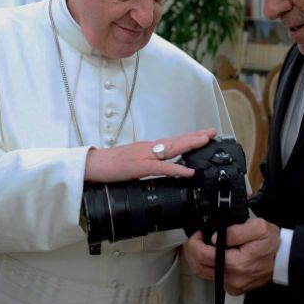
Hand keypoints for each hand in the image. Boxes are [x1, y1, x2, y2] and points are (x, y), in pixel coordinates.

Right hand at [84, 127, 216, 181]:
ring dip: (190, 144)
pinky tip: (188, 171)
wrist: (90, 165)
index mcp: (146, 148)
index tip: (202, 135)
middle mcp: (147, 148)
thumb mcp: (130, 163)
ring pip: (172, 148)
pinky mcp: (140, 166)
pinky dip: (177, 168)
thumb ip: (145, 164)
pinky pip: (163, 168)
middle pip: (176, 140)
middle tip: (212, 132)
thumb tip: (158, 168)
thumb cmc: (108, 166)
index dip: (187, 138)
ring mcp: (144, 156)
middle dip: (195, 136)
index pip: (171, 141)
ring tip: (205, 141)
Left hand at [183, 218, 280, 294]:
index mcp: (235, 263)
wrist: (285, 260)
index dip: (194, 242)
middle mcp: (231, 279)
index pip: (201, 255)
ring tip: (203, 243)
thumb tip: (214, 237)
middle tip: (196, 238)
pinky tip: (212, 253)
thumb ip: (234, 231)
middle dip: (191, 250)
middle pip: (197, 267)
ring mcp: (232, 286)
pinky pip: (213, 277)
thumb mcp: (257, 227)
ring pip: (202, 273)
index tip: (199, 232)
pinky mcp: (233, 288)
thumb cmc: (273, 243)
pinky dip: (207, 265)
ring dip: (198, 258)